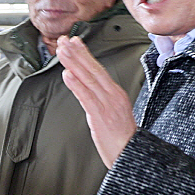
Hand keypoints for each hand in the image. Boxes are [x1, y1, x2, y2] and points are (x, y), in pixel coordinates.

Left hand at [57, 35, 136, 167]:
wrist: (131, 153)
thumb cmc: (121, 136)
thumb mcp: (112, 110)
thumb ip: (99, 97)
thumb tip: (84, 86)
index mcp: (115, 92)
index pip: (98, 69)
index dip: (84, 54)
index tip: (74, 42)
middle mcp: (112, 94)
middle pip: (92, 69)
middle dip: (77, 53)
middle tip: (64, 40)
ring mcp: (106, 104)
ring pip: (88, 79)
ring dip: (74, 63)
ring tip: (63, 51)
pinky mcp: (100, 115)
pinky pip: (87, 97)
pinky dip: (77, 85)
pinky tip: (68, 75)